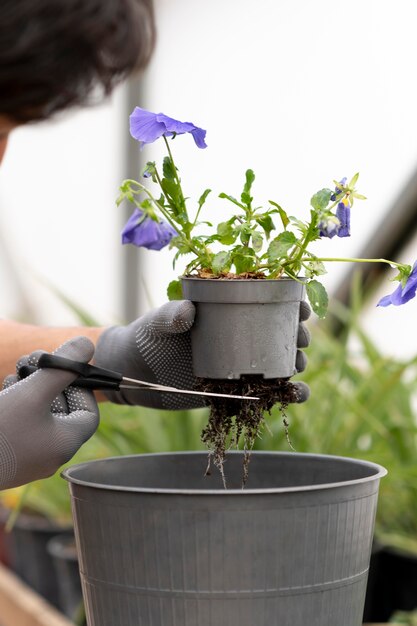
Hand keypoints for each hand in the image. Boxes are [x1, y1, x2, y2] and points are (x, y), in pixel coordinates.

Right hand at [0, 336, 98, 489]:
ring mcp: (26, 458)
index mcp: (64, 445)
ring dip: (31, 388)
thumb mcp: (32, 393)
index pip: (88, 413)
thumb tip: (87, 343)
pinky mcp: (6, 457)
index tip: (63, 367)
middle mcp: (50, 456)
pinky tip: (5, 388)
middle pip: (63, 412)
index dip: (81, 386)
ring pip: (39, 416)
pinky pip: (21, 426)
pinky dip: (17, 404)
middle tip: (35, 358)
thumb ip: (62, 368)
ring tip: (16, 370)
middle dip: (51, 381)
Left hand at [94, 299, 310, 409]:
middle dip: (297, 335)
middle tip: (300, 339)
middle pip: (278, 333)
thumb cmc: (147, 337)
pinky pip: (264, 392)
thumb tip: (186, 312)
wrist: (134, 374)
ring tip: (299, 365)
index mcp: (225, 312)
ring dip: (295, 364)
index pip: (264, 302)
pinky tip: (296, 394)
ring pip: (277, 363)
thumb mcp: (157, 323)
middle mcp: (237, 336)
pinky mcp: (233, 390)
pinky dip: (283, 395)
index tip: (301, 305)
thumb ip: (169, 315)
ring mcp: (237, 364)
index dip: (288, 302)